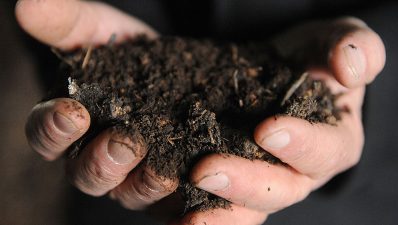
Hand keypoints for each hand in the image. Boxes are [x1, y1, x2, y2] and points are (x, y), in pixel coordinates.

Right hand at [19, 0, 177, 212]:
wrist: (182, 67)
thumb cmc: (131, 52)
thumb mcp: (102, 31)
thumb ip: (68, 24)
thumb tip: (27, 7)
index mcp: (71, 126)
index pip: (47, 135)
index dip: (53, 128)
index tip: (72, 111)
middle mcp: (96, 157)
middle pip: (86, 174)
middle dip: (102, 161)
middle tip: (123, 143)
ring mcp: (131, 175)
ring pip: (127, 193)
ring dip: (141, 186)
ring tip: (161, 172)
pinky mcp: (165, 184)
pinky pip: (167, 201)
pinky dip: (176, 198)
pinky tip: (189, 185)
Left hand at [171, 17, 385, 224]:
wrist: (278, 67)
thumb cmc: (312, 57)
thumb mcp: (335, 41)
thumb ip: (352, 47)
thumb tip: (352, 67)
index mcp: (332, 143)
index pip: (324, 151)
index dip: (299, 144)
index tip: (268, 129)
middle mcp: (298, 172)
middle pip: (278, 190)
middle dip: (244, 183)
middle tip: (206, 171)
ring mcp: (263, 179)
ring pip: (245, 208)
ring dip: (217, 214)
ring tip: (188, 218)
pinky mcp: (234, 180)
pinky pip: (217, 202)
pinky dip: (194, 209)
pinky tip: (172, 213)